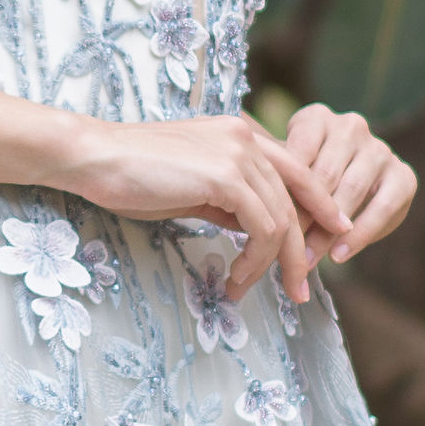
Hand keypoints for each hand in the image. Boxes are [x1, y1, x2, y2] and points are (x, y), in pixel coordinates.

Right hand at [54, 109, 331, 308]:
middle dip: (300, 251)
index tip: (329, 238)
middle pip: (295, 200)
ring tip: (248, 291)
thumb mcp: (191, 186)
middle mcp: (246, 138)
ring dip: (271, 265)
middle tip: (299, 290)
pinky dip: (254, 261)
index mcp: (240, 134)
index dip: (319, 205)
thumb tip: (251, 229)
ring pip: (281, 219)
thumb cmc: (131, 173)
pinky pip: (261, 228)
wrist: (94, 157)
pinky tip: (235, 278)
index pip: (297, 170)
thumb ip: (227, 201)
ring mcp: (239, 154)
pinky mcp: (226, 176)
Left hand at [276, 103, 418, 268]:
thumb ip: (280, 185)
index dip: (286, 189)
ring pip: (353, 190)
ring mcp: (380, 149)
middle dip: (306, 215)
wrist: (347, 187)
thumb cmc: (304, 181)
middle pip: (326, 173)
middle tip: (287, 247)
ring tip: (309, 259)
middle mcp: (351, 126)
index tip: (274, 222)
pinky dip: (360, 235)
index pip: (299, 150)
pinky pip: (383, 207)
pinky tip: (339, 255)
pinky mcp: (404, 175)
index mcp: (317, 118)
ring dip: (329, 230)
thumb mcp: (287, 176)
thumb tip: (262, 216)